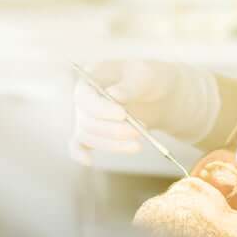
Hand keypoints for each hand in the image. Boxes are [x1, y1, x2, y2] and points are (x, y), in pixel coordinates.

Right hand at [68, 59, 220, 166]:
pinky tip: (89, 161)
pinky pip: (77, 145)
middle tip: (137, 132)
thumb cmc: (151, 80)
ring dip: (112, 144)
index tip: (122, 114)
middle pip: (87, 120)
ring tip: (138, 144)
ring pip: (89, 136)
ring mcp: (85, 115)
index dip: (101, 108)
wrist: (159, 96)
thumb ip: (131, 85)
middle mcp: (84, 96)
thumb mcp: (147, 76)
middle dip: (113, 130)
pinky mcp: (91, 132)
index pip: (85, 96)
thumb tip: (114, 95)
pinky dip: (80, 154)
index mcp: (93, 75)